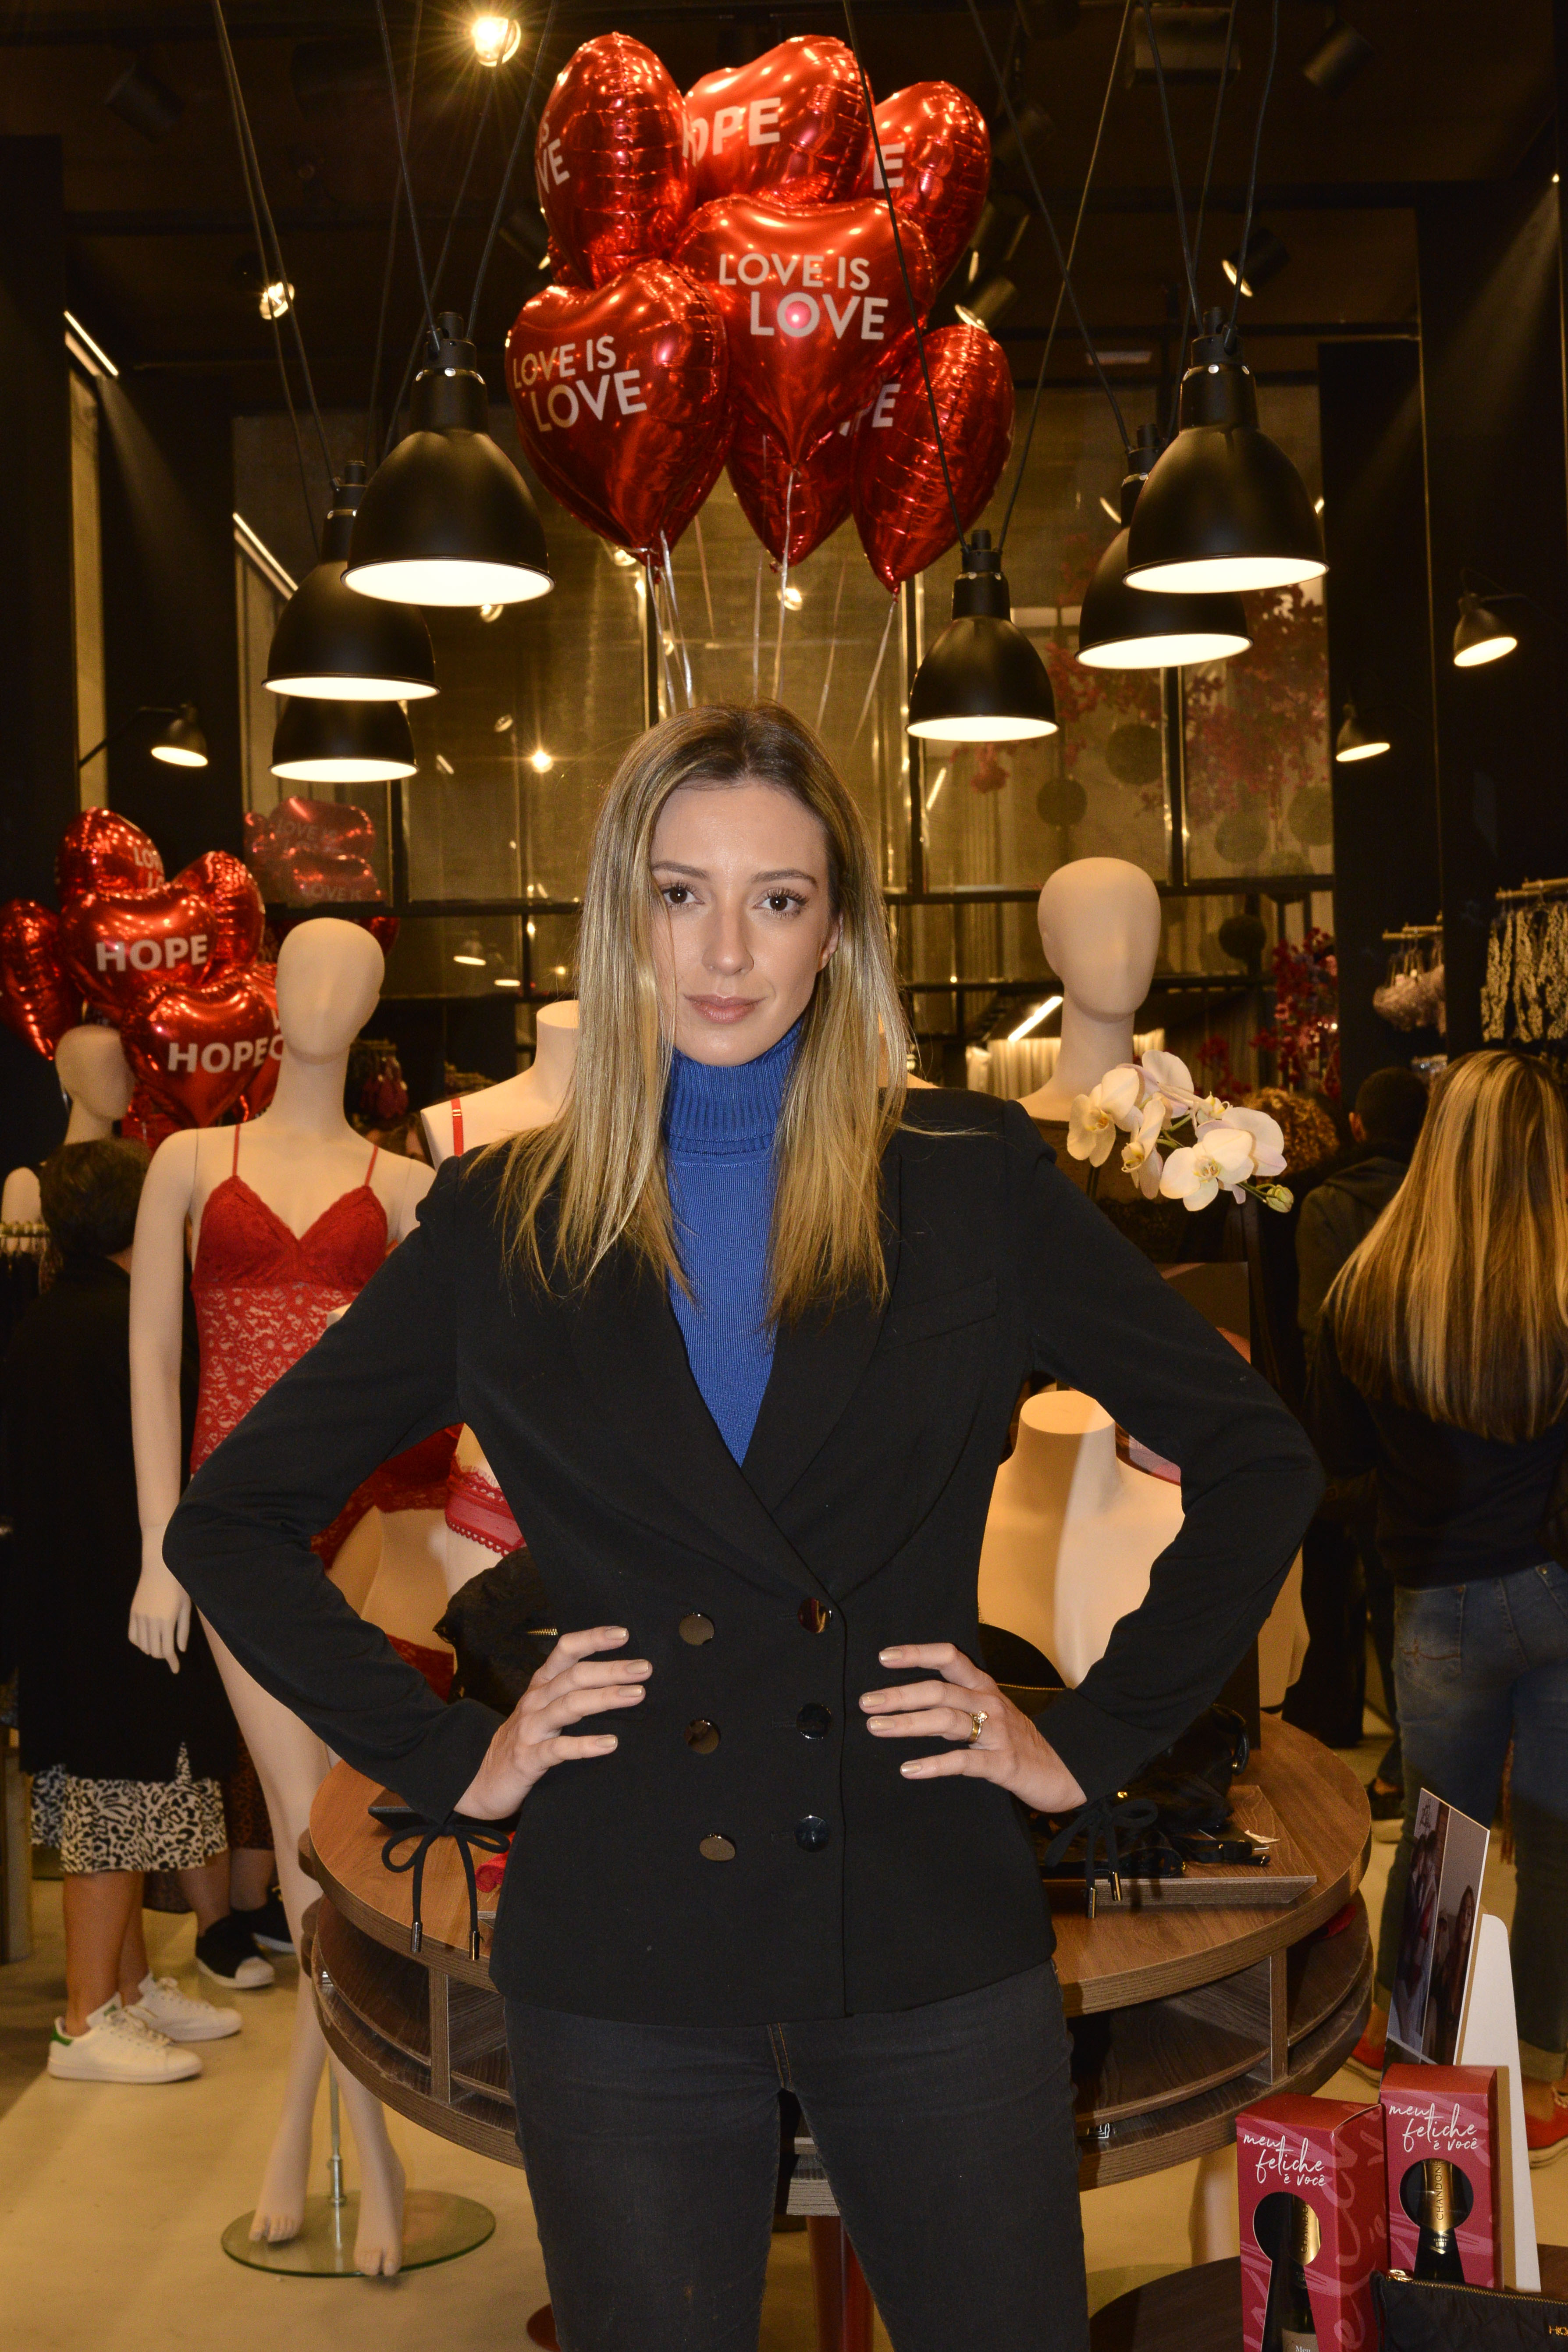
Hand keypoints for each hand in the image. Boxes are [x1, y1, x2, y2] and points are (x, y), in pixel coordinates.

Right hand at [129, 1547, 190, 1672]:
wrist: (160, 1566)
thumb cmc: (179, 1585)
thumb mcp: (186, 1607)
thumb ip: (183, 1630)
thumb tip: (180, 1650)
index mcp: (167, 1621)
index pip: (166, 1650)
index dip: (172, 1662)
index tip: (176, 1669)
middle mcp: (151, 1622)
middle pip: (154, 1650)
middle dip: (163, 1656)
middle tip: (170, 1654)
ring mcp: (139, 1617)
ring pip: (142, 1645)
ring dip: (151, 1650)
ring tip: (160, 1646)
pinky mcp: (133, 1612)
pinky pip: (132, 1636)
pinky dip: (139, 1643)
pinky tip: (146, 1641)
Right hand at [455, 1627, 648, 1819]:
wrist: (486, 1779)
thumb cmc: (527, 1738)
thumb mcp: (546, 1708)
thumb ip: (573, 1691)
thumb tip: (622, 1680)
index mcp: (542, 1684)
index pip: (565, 1650)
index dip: (593, 1639)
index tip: (624, 1634)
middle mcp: (535, 1700)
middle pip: (574, 1676)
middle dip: (611, 1669)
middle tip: (644, 1669)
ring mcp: (530, 1728)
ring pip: (568, 1705)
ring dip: (604, 1697)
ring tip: (637, 1695)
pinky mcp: (529, 1757)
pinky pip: (559, 1749)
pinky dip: (585, 1745)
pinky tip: (610, 1744)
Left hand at [861, 1641, 1087, 1814]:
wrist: (1065, 1769)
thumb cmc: (1018, 1740)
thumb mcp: (990, 1712)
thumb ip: (957, 1703)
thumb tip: (911, 1702)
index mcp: (984, 1687)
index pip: (949, 1657)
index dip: (917, 1653)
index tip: (884, 1657)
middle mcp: (989, 1703)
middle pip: (939, 1690)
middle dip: (900, 1695)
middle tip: (866, 1703)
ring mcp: (997, 1732)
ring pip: (947, 1720)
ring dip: (908, 1723)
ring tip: (876, 1727)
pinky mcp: (1003, 1763)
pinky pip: (964, 1760)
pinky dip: (934, 1764)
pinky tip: (909, 1769)